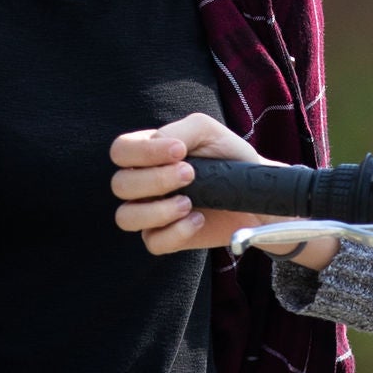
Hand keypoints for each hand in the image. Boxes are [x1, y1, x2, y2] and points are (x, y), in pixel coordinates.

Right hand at [112, 112, 295, 259]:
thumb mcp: (206, 130)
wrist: (253, 191)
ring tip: (189, 202)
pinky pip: (153, 242)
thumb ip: (178, 130)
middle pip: (119, 185)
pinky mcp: (165, 238)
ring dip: (158, 209)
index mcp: (146, 154)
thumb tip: (158, 144)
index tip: (179, 151)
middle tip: (189, 174)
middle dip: (155, 179)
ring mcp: (150, 213)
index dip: (142, 152)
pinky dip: (176, 232)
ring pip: (126, 217)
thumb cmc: (227, 156)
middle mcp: (141, 184)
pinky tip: (198, 219)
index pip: (120, 151)